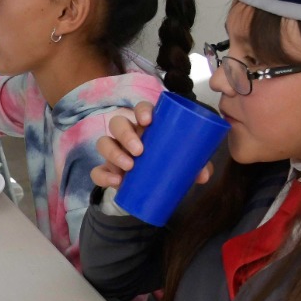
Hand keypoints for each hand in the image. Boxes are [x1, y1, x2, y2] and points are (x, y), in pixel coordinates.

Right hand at [90, 101, 212, 191]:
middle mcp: (127, 136)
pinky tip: (116, 182)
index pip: (140, 109)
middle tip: (139, 150)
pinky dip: (104, 175)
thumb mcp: (183, 164)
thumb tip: (203, 175)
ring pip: (104, 142)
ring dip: (114, 152)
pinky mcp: (107, 171)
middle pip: (118, 123)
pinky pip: (97, 171)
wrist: (149, 191)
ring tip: (129, 166)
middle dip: (126, 134)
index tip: (148, 120)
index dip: (142, 110)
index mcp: (147, 127)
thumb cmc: (166, 166)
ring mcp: (115, 153)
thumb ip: (195, 167)